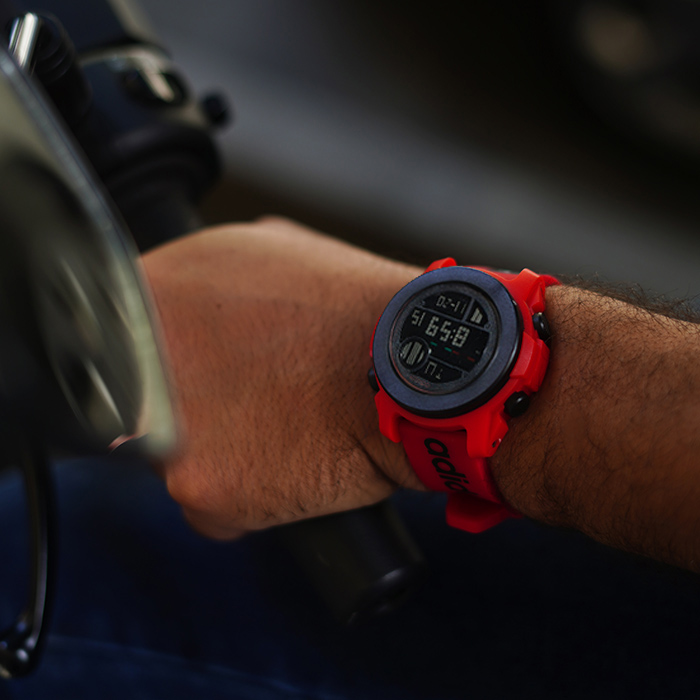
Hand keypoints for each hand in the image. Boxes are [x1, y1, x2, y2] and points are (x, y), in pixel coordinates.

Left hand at [142, 218, 421, 538]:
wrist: (412, 369)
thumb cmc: (361, 312)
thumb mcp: (279, 252)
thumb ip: (222, 280)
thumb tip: (212, 306)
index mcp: (160, 286)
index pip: (127, 341)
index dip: (171, 360)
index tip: (204, 372)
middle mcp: (144, 353)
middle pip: (143, 401)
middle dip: (192, 408)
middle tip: (251, 402)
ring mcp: (165, 421)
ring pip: (175, 459)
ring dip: (224, 454)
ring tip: (284, 431)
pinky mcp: (199, 483)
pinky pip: (211, 507)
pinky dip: (249, 498)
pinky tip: (293, 466)